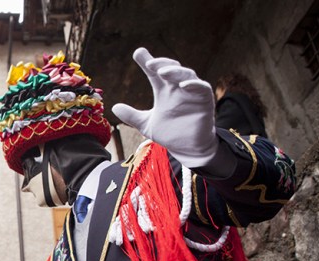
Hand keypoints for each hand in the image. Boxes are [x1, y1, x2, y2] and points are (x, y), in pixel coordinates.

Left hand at [111, 47, 217, 167]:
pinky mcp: (205, 101)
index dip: (147, 61)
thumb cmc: (170, 134)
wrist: (187, 149)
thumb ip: (131, 116)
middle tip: (149, 64)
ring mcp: (192, 93)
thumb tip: (114, 107)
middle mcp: (178, 88)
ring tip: (162, 72)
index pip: (155, 72)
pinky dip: (193, 84)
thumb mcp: (146, 125)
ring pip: (186, 74)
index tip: (138, 53)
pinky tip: (182, 84)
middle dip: (161, 63)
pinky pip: (202, 88)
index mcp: (165, 91)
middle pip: (171, 69)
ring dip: (175, 71)